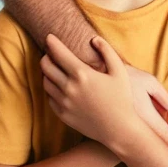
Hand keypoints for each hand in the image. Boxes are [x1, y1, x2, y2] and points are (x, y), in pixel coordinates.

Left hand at [42, 34, 167, 148]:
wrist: (119, 129)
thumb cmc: (122, 98)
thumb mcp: (119, 71)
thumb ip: (107, 51)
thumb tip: (94, 39)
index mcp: (82, 74)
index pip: (58, 53)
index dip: (52, 42)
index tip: (49, 36)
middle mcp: (69, 88)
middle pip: (46, 66)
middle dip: (46, 56)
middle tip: (51, 52)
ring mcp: (64, 102)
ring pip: (45, 82)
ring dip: (47, 72)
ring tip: (54, 67)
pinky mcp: (62, 114)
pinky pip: (50, 97)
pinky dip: (51, 88)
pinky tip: (59, 85)